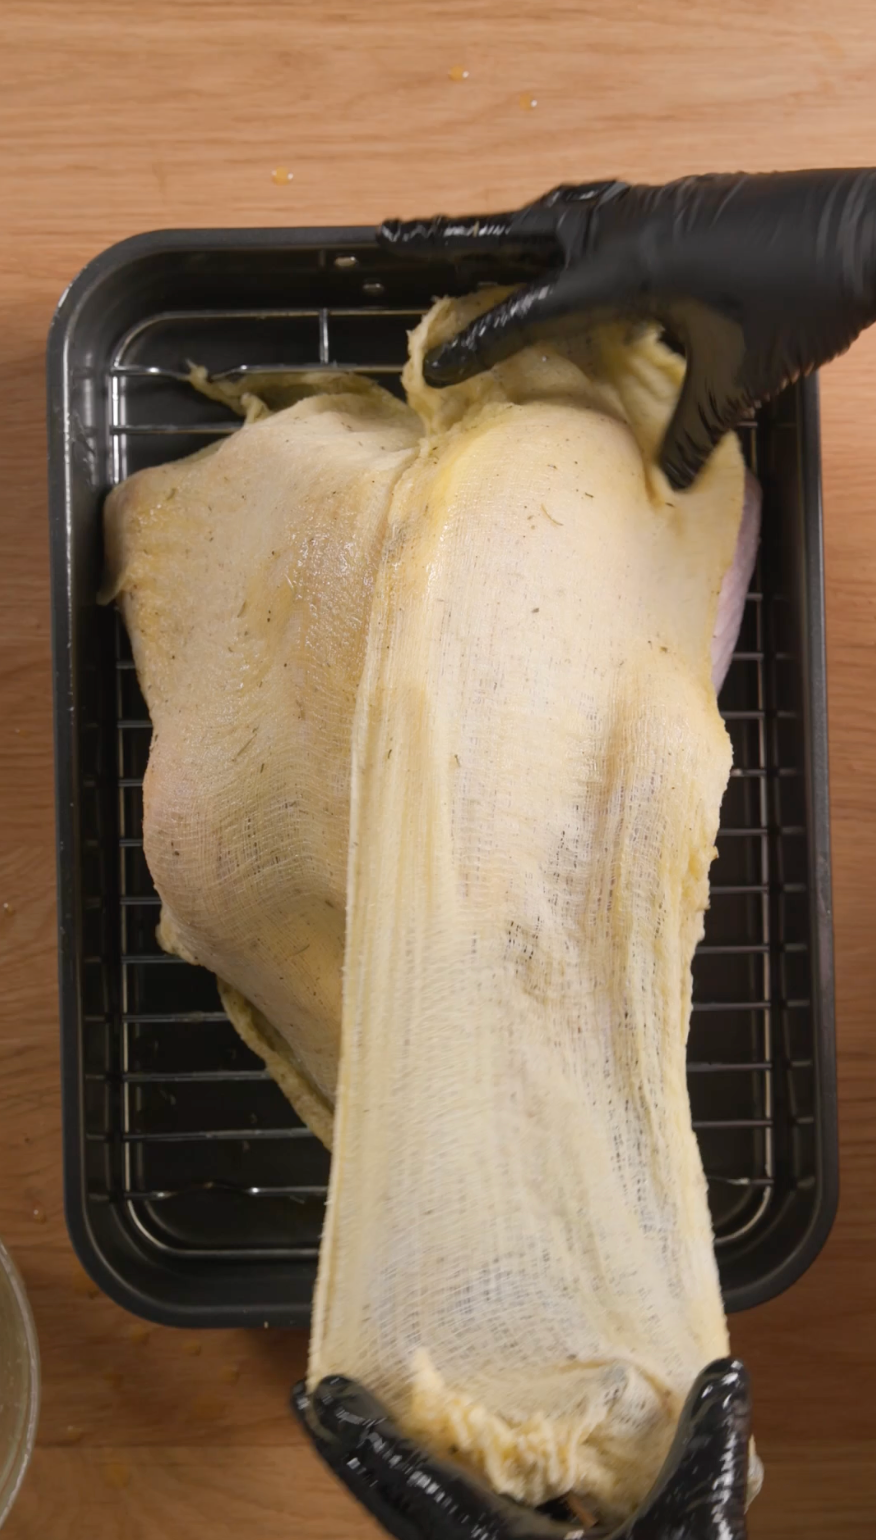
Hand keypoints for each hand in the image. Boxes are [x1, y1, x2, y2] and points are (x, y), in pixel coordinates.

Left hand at [292, 1357, 751, 1539]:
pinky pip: (451, 1527)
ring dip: (382, 1472)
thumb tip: (726, 1375)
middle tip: (309, 1394)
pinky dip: (429, 1489)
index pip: (421, 1490)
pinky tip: (440, 1455)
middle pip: (394, 1507)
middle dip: (350, 1452)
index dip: (369, 1441)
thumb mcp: (692, 1529)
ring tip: (348, 1417)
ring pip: (415, 1521)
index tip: (323, 1394)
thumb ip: (706, 1451)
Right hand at [379, 170, 875, 488]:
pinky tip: (567, 248)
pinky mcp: (683, 202)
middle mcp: (632, 224)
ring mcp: (657, 205)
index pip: (531, 306)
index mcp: (632, 265)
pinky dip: (565, 226)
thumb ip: (694, 429)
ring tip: (470, 244)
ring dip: (511, 227)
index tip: (432, 364)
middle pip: (521, 229)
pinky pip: (601, 210)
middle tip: (397, 242)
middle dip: (456, 241)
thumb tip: (667, 482)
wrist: (872, 231)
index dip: (478, 339)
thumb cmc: (807, 299)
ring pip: (560, 209)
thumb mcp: (742, 380)